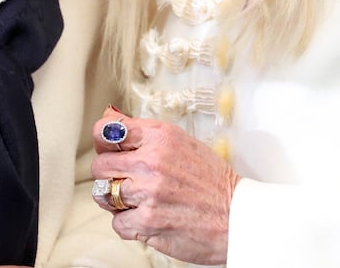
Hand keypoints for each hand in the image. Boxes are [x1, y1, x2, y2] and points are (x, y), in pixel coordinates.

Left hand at [90, 107, 239, 265]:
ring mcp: (148, 193)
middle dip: (110, 174)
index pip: (106, 130)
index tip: (109, 149)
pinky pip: (117, 223)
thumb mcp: (181, 143)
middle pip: (100, 165)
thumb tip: (109, 115)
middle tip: (128, 180)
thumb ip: (143, 132)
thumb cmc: (213, 182)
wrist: (239, 217)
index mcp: (159, 137)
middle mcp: (151, 162)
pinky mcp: (148, 223)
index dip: (103, 142)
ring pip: (103, 194)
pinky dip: (129, 224)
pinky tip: (146, 218)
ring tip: (137, 200)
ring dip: (116, 200)